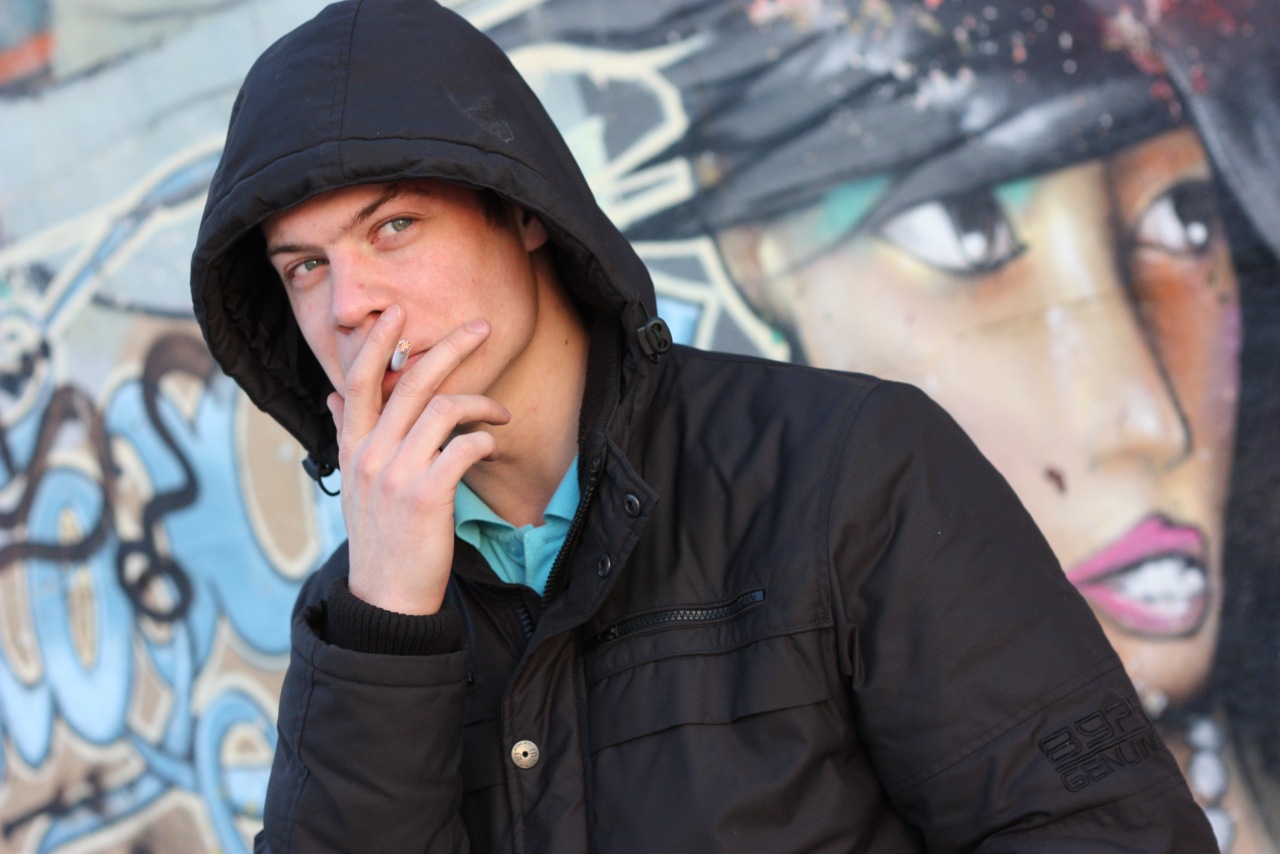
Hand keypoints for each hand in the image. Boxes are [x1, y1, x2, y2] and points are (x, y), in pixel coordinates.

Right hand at [329, 307, 509, 614]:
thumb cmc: (379, 536)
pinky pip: (464, 447)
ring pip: (443, 409)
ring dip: (480, 403)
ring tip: (500, 412)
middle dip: (449, 347)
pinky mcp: (427, 494)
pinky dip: (484, 440)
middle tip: (480, 326)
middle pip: (412, 383)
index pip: (360, 382)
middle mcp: (371, 454)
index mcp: (353, 448)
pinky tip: (492, 447)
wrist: (387, 596)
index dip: (377, 343)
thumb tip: (333, 398)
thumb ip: (347, 436)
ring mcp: (397, 473)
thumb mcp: (353, 484)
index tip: (397, 313)